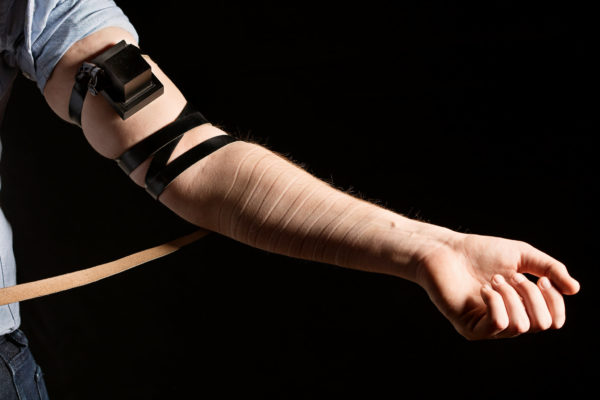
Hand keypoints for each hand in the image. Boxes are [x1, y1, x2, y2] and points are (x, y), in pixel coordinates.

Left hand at [414, 233, 579, 339]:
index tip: (544, 281)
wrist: (445, 250)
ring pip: (520, 326)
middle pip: (541, 324)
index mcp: (521, 308)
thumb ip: (549, 269)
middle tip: (512, 276)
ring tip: (494, 279)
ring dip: (511, 297)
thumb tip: (575, 289)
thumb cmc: (480, 252)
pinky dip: (496, 302)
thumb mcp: (522, 255)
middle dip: (532, 296)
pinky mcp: (469, 328)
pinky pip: (497, 324)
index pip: (552, 321)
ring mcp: (487, 328)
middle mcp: (507, 321)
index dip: (555, 303)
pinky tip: (483, 289)